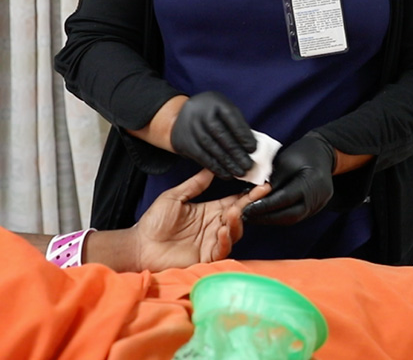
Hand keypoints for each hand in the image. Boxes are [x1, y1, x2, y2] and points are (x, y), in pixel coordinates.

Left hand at [133, 169, 269, 270]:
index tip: (260, 184)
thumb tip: (211, 168)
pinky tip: (222, 230)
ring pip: (234, 232)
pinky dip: (225, 240)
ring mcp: (211, 242)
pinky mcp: (205, 257)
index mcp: (209, 211)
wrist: (139, 246)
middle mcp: (214, 226)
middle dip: (250, 204)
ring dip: (237, 222)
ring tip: (233, 212)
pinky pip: (221, 249)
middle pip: (238, 215)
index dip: (247, 194)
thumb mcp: (175, 196)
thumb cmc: (154, 222)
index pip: (233, 201)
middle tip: (259, 193)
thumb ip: (195, 184)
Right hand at [170, 91, 257, 178]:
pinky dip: (215, 167)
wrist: (180, 116)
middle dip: (236, 152)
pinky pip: (201, 156)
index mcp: (215, 102)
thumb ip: (236, 125)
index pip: (231, 118)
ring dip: (227, 162)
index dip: (243, 134)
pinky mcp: (184, 142)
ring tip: (240, 172)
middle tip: (248, 165)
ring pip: (211, 147)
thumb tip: (250, 147)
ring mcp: (190, 127)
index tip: (253, 148)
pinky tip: (226, 173)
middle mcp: (200, 113)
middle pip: (220, 134)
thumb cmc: (211, 114)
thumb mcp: (223, 110)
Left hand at [243, 132, 335, 225]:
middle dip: (266, 217)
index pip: (285, 199)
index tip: (247, 208)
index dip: (265, 205)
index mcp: (311, 182)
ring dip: (272, 219)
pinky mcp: (315, 208)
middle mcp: (317, 197)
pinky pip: (296, 215)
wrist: (323, 152)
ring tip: (253, 216)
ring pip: (292, 218)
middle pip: (289, 215)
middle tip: (246, 216)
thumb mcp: (285, 161)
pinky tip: (266, 213)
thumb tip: (255, 196)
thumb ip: (273, 180)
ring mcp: (318, 204)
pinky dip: (280, 215)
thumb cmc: (303, 153)